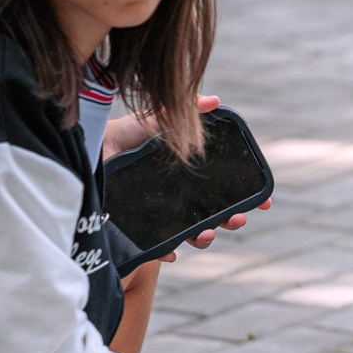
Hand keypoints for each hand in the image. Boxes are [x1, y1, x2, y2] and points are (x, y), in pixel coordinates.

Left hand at [111, 95, 270, 261]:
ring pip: (192, 234)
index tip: (263, 203)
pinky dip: (166, 251)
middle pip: (216, 215)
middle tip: (237, 220)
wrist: (89, 151)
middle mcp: (180, 197)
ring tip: (205, 234)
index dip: (248, 197)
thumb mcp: (154, 120)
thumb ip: (183, 111)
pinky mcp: (141, 227)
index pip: (227, 190)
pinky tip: (170, 252)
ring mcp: (162, 213)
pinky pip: (158, 245)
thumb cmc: (122, 134)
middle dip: (232, 221)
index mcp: (191, 175)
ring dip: (205, 238)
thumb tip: (215, 100)